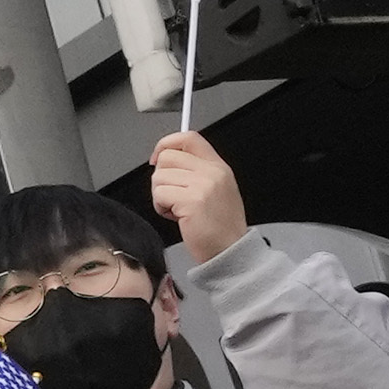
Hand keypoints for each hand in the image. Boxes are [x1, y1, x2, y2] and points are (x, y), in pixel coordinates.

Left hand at [147, 129, 247, 263]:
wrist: (230, 250)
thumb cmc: (220, 226)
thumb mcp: (216, 189)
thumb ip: (196, 171)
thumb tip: (166, 159)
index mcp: (218, 166)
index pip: (189, 137)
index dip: (166, 143)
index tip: (157, 159)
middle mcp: (212, 172)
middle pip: (167, 157)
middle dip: (161, 177)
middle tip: (173, 196)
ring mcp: (203, 185)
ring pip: (159, 177)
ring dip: (161, 196)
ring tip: (178, 209)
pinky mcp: (191, 200)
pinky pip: (160, 194)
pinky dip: (161, 208)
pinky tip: (177, 217)